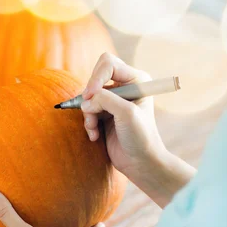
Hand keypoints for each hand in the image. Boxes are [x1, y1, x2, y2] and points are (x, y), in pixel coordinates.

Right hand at [81, 52, 166, 177]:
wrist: (141, 163)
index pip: (108, 64)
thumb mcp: (126, 113)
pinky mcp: (104, 114)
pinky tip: (95, 136)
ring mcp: (113, 101)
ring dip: (88, 114)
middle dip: (90, 97)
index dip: (96, 77)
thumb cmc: (141, 137)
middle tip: (91, 113)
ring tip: (94, 129)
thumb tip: (85, 100)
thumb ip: (105, 99)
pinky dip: (88, 123)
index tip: (91, 96)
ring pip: (88, 97)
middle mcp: (125, 87)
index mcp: (136, 80)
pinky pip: (87, 111)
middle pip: (95, 78)